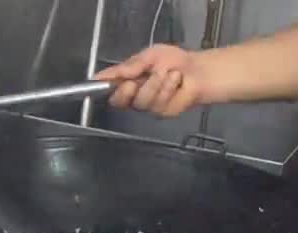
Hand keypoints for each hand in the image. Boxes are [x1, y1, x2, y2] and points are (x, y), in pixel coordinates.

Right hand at [95, 45, 211, 116]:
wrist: (197, 70)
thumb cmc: (174, 61)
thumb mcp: (150, 55)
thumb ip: (130, 66)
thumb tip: (108, 74)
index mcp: (128, 81)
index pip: (109, 87)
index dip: (102, 85)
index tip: (101, 81)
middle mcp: (134, 96)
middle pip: (118, 101)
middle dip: (126, 90)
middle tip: (134, 81)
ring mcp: (148, 106)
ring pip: (140, 101)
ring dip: (155, 84)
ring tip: (168, 73)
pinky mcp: (162, 112)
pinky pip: (158, 102)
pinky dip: (168, 88)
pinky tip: (176, 80)